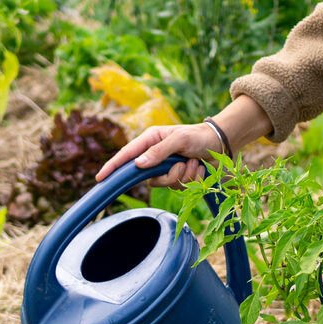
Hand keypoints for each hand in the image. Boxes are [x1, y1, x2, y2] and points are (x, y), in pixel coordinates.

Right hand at [94, 123, 222, 188]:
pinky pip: (178, 187)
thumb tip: (138, 164)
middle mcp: (155, 154)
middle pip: (148, 176)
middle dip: (168, 174)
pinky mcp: (177, 176)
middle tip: (183, 162)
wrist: (221, 144)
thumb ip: (158, 152)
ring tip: (194, 161)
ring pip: (165, 184)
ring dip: (183, 175)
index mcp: (150, 140)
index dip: (113, 167)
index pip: (127, 155)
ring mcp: (166, 167)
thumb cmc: (199, 136)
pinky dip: (191, 179)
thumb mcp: (179, 140)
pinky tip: (199, 167)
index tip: (101, 177)